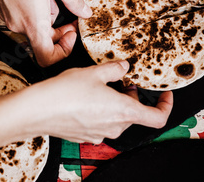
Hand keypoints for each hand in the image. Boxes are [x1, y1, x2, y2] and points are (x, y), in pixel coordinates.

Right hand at [0, 0, 91, 66]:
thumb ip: (73, 1)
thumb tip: (85, 12)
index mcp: (33, 23)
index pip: (46, 57)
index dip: (62, 51)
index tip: (71, 33)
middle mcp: (18, 25)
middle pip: (43, 40)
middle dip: (59, 29)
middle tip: (70, 11)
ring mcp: (9, 18)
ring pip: (34, 27)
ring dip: (47, 16)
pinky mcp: (3, 9)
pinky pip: (23, 17)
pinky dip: (34, 10)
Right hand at [30, 61, 172, 143]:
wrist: (38, 111)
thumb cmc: (65, 92)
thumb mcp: (94, 72)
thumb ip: (115, 69)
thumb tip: (124, 67)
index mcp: (123, 112)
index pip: (157, 118)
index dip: (165, 106)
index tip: (164, 95)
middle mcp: (114, 127)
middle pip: (135, 115)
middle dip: (133, 97)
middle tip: (123, 81)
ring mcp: (99, 134)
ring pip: (118, 119)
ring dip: (117, 103)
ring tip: (102, 86)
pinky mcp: (86, 136)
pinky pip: (102, 124)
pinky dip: (102, 111)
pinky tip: (87, 98)